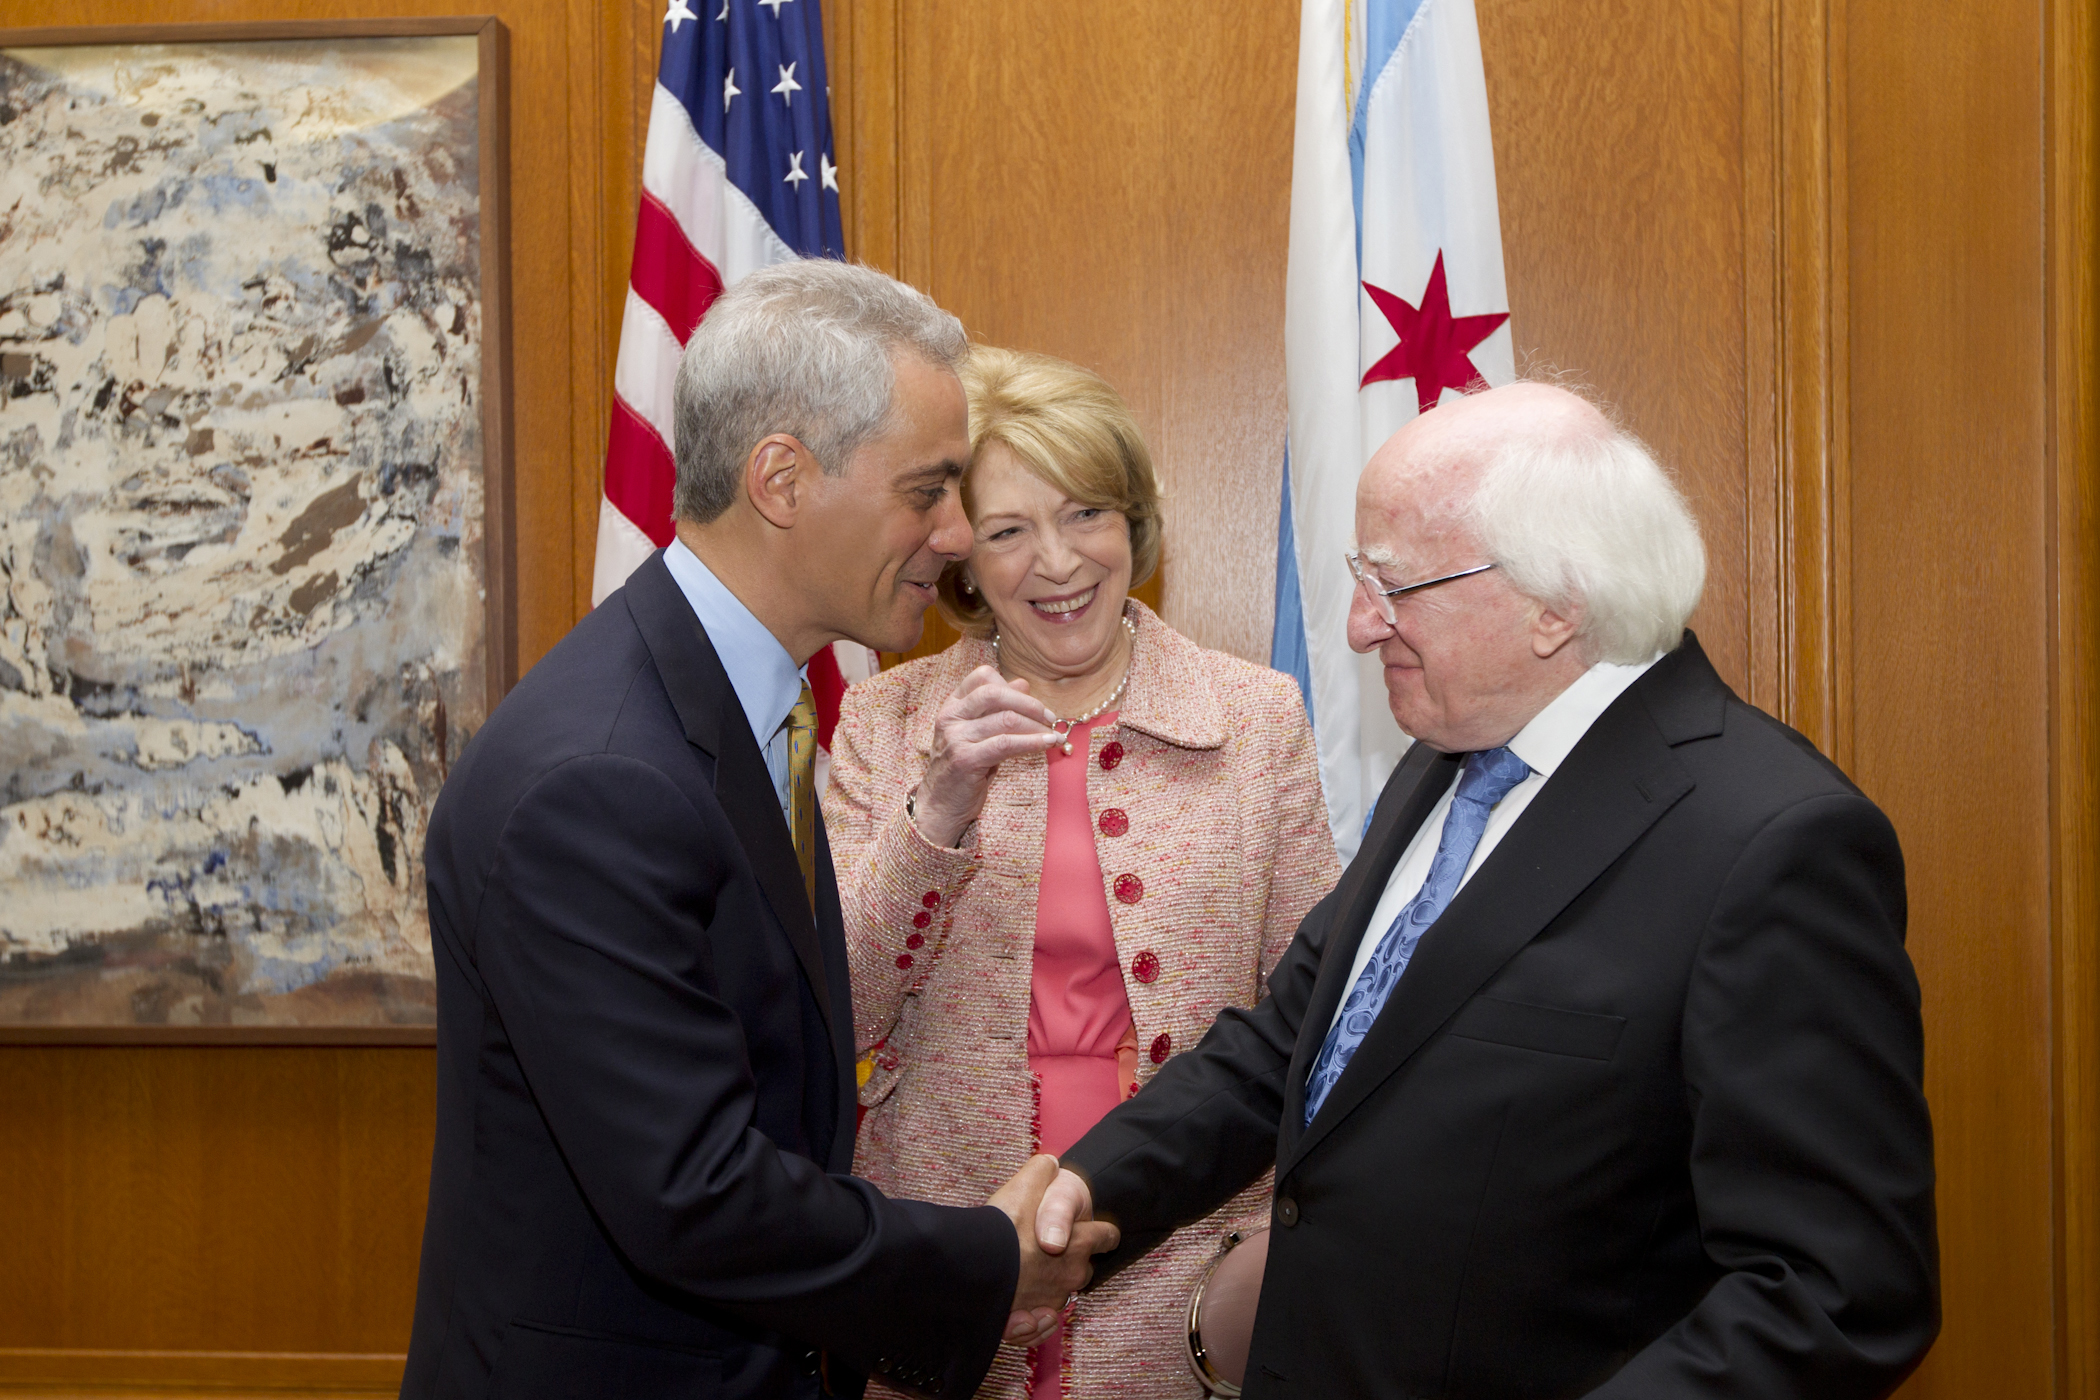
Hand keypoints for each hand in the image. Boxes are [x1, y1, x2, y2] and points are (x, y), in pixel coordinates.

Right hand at [912, 666, 1058, 846]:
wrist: (940, 805)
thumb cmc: (963, 769)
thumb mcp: (977, 733)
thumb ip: (996, 709)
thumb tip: (1023, 683)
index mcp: (952, 706)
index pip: (983, 676)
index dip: (1012, 686)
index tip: (1033, 702)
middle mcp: (950, 717)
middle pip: (995, 692)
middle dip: (1029, 703)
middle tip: (1050, 716)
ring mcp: (955, 738)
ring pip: (1006, 719)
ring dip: (1036, 726)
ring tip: (1054, 734)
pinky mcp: (966, 759)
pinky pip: (1006, 744)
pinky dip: (1032, 742)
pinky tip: (1047, 744)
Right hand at [989, 1155, 1119, 1346]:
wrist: (969, 1267)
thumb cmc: (1002, 1227)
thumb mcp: (1026, 1184)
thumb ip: (1043, 1171)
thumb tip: (1050, 1164)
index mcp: (1078, 1243)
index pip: (1107, 1236)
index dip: (1101, 1231)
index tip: (1094, 1230)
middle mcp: (1070, 1276)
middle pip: (1083, 1269)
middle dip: (1072, 1260)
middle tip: (1050, 1248)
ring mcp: (1050, 1301)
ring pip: (1059, 1295)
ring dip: (1048, 1286)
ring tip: (1027, 1273)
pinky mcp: (1028, 1324)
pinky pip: (1038, 1323)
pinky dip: (1033, 1317)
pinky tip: (1023, 1307)